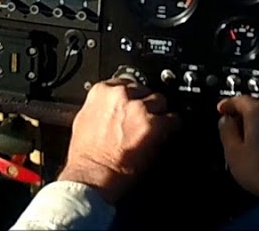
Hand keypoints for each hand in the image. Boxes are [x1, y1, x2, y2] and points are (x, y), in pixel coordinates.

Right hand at [58, 78, 179, 203]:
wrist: (92, 176)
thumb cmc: (86, 156)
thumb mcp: (84, 120)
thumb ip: (101, 107)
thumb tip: (110, 106)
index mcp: (101, 91)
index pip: (125, 82)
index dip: (131, 96)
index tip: (134, 104)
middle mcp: (121, 95)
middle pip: (144, 90)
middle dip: (144, 105)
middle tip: (141, 122)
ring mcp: (139, 109)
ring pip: (160, 102)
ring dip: (158, 115)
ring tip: (152, 131)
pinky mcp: (154, 124)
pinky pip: (173, 119)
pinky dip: (171, 128)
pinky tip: (164, 137)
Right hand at [217, 96, 258, 203]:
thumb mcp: (232, 152)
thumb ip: (226, 131)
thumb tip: (225, 122)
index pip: (240, 99)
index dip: (227, 104)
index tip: (222, 109)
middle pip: (256, 110)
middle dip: (243, 119)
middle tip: (232, 132)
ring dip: (258, 131)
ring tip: (249, 150)